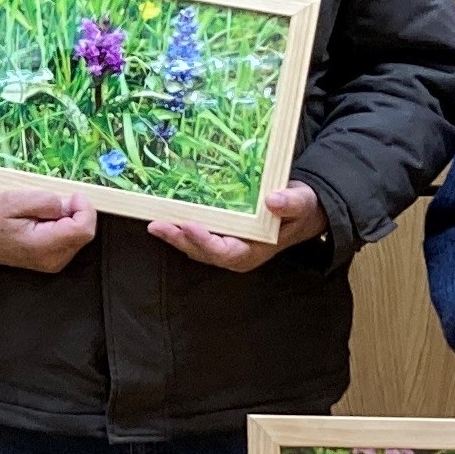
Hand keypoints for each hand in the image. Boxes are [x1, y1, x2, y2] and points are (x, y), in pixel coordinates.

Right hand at [0, 188, 97, 273]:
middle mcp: (53, 259)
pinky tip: (42, 221)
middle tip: (48, 203)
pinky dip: (63, 225)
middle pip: (84, 232)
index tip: (70, 195)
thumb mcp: (12, 199)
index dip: (84, 208)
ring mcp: (53, 262)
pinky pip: (70, 239)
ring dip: (67, 218)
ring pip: (79, 235)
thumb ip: (44, 201)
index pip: (84, 229)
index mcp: (43, 246)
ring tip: (39, 213)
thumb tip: (69, 205)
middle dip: (74, 212)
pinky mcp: (52, 260)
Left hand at [148, 183, 324, 271]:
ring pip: (194, 244)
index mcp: (254, 251)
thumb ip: (290, 203)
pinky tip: (162, 213)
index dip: (205, 242)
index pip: (226, 252)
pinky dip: (178, 225)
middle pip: (202, 251)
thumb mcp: (301, 203)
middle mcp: (236, 253)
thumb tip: (273, 200)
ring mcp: (225, 244)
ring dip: (173, 234)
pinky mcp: (218, 233)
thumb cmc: (300, 209)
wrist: (300, 211)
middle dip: (179, 239)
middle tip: (157, 225)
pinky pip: (195, 233)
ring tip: (153, 220)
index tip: (189, 226)